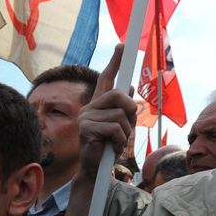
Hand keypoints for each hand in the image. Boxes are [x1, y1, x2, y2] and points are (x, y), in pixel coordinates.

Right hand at [76, 44, 136, 181]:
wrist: (93, 169)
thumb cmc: (106, 148)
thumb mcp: (119, 127)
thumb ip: (122, 109)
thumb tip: (128, 87)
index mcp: (97, 106)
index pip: (105, 79)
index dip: (115, 63)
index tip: (122, 46)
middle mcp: (89, 108)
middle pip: (118, 94)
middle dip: (130, 111)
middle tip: (127, 127)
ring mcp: (85, 118)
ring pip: (120, 115)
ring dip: (125, 132)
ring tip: (117, 143)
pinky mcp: (86, 129)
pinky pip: (115, 128)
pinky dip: (119, 141)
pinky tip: (112, 149)